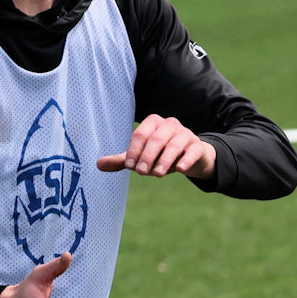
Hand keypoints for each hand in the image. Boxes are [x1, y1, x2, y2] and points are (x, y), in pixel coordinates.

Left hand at [98, 115, 215, 178]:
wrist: (190, 158)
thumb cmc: (161, 154)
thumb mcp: (141, 157)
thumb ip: (122, 160)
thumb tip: (98, 165)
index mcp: (153, 123)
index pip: (141, 134)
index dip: (134, 150)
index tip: (129, 166)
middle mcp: (170, 125)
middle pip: (156, 139)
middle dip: (148, 156)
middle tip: (141, 172)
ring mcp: (185, 134)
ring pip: (174, 145)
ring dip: (164, 160)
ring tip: (157, 174)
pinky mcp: (198, 146)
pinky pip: (192, 151)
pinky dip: (186, 160)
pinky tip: (179, 170)